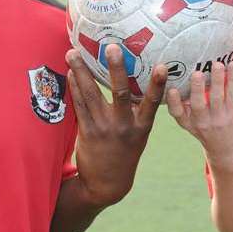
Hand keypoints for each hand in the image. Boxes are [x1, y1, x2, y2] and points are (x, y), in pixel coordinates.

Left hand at [65, 45, 166, 207]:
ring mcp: (104, 129)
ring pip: (92, 95)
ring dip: (81, 71)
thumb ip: (138, 111)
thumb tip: (134, 80)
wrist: (107, 184)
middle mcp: (124, 126)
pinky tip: (70, 72)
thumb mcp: (139, 134)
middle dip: (116, 69)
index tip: (161, 66)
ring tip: (72, 53)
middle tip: (112, 47)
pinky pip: (79, 105)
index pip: (152, 103)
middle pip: (121, 93)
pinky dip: (74, 87)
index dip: (157, 84)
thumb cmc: (125, 152)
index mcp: (141, 127)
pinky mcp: (86, 132)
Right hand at [166, 61, 232, 171]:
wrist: (227, 153)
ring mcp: (218, 119)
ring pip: (217, 97)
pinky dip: (232, 79)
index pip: (177, 113)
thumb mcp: (192, 123)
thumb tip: (180, 75)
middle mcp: (202, 122)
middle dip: (197, 89)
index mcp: (188, 122)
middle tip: (196, 73)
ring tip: (217, 64)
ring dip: (217, 79)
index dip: (173, 102)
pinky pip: (232, 94)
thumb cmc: (208, 132)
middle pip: (198, 105)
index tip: (171, 90)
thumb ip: (185, 106)